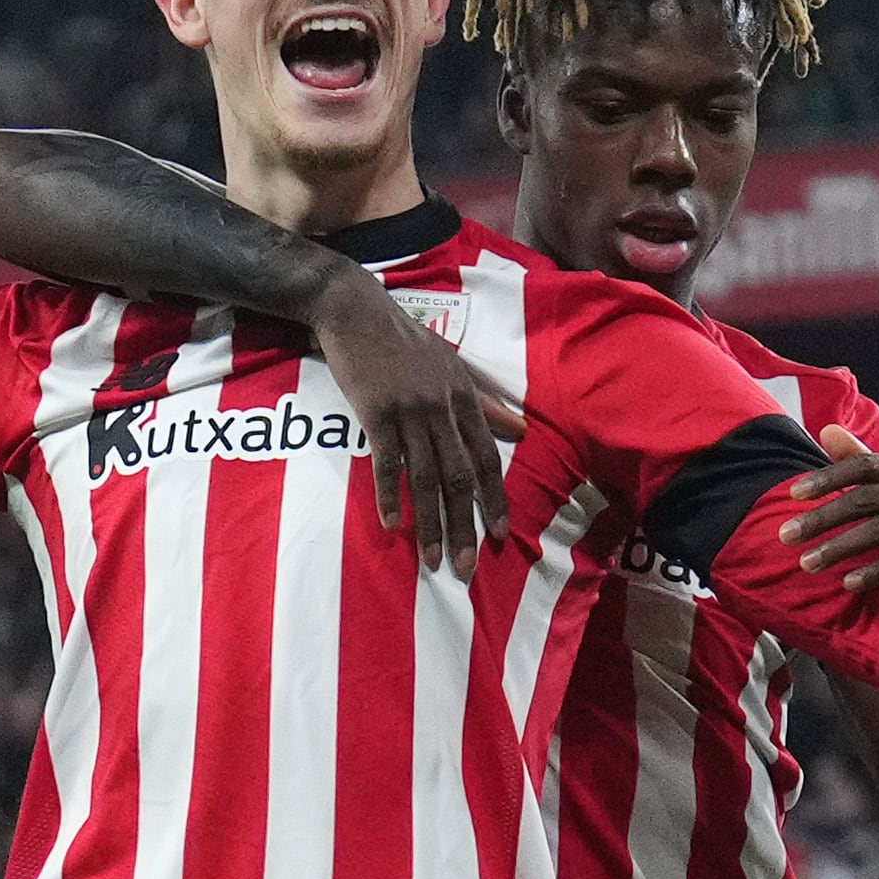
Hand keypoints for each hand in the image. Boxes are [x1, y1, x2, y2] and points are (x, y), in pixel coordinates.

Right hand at [312, 265, 524, 574]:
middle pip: (459, 476)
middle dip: (465, 525)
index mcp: (463, 398)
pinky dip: (389, 495)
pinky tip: (391, 525)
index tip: (500, 535)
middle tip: (467, 566)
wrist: (358, 312)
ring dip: (431, 522)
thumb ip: (485, 403)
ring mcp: (409, 411)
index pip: (486, 458)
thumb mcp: (453, 366)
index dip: (494, 499)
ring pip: (425, 476)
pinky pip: (386, 462)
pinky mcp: (375, 413)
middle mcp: (442, 407)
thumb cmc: (406, 342)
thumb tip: (521, 430)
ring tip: (432, 559)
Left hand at [775, 426, 878, 597]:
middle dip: (820, 518)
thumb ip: (867, 466)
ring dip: (838, 548)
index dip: (826, 477)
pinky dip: (874, 572)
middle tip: (784, 537)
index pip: (863, 465)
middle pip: (865, 498)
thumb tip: (826, 431)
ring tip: (807, 565)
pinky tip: (848, 585)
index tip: (792, 494)